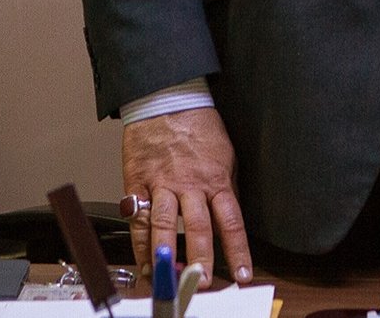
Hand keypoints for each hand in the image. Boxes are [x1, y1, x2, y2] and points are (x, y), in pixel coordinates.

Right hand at [121, 107, 254, 286]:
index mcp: (215, 179)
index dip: (237, 250)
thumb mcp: (225, 155)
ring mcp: (161, 184)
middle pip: (197, 227)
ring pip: (164, 225)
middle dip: (201, 258)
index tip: (242, 274)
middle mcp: (189, 185)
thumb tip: (229, 219)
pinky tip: (143, 260)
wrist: (166, 99)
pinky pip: (137, 217)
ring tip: (168, 278)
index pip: (231, 221)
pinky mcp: (137, 182)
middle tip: (203, 282)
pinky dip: (138, 242)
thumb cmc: (198, 126)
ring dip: (166, 255)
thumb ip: (225, 188)